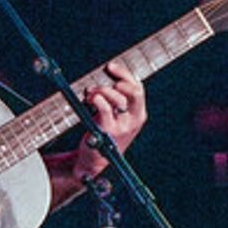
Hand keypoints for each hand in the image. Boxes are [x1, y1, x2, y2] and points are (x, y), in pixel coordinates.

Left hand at [73, 59, 147, 180]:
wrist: (95, 160)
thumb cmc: (104, 135)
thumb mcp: (116, 118)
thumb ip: (115, 100)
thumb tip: (105, 78)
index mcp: (138, 115)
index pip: (138, 88)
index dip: (125, 74)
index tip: (110, 67)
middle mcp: (134, 120)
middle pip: (134, 91)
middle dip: (120, 79)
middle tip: (106, 79)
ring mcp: (122, 126)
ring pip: (117, 97)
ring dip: (102, 90)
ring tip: (91, 94)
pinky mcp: (108, 130)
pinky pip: (104, 108)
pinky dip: (96, 99)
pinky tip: (89, 100)